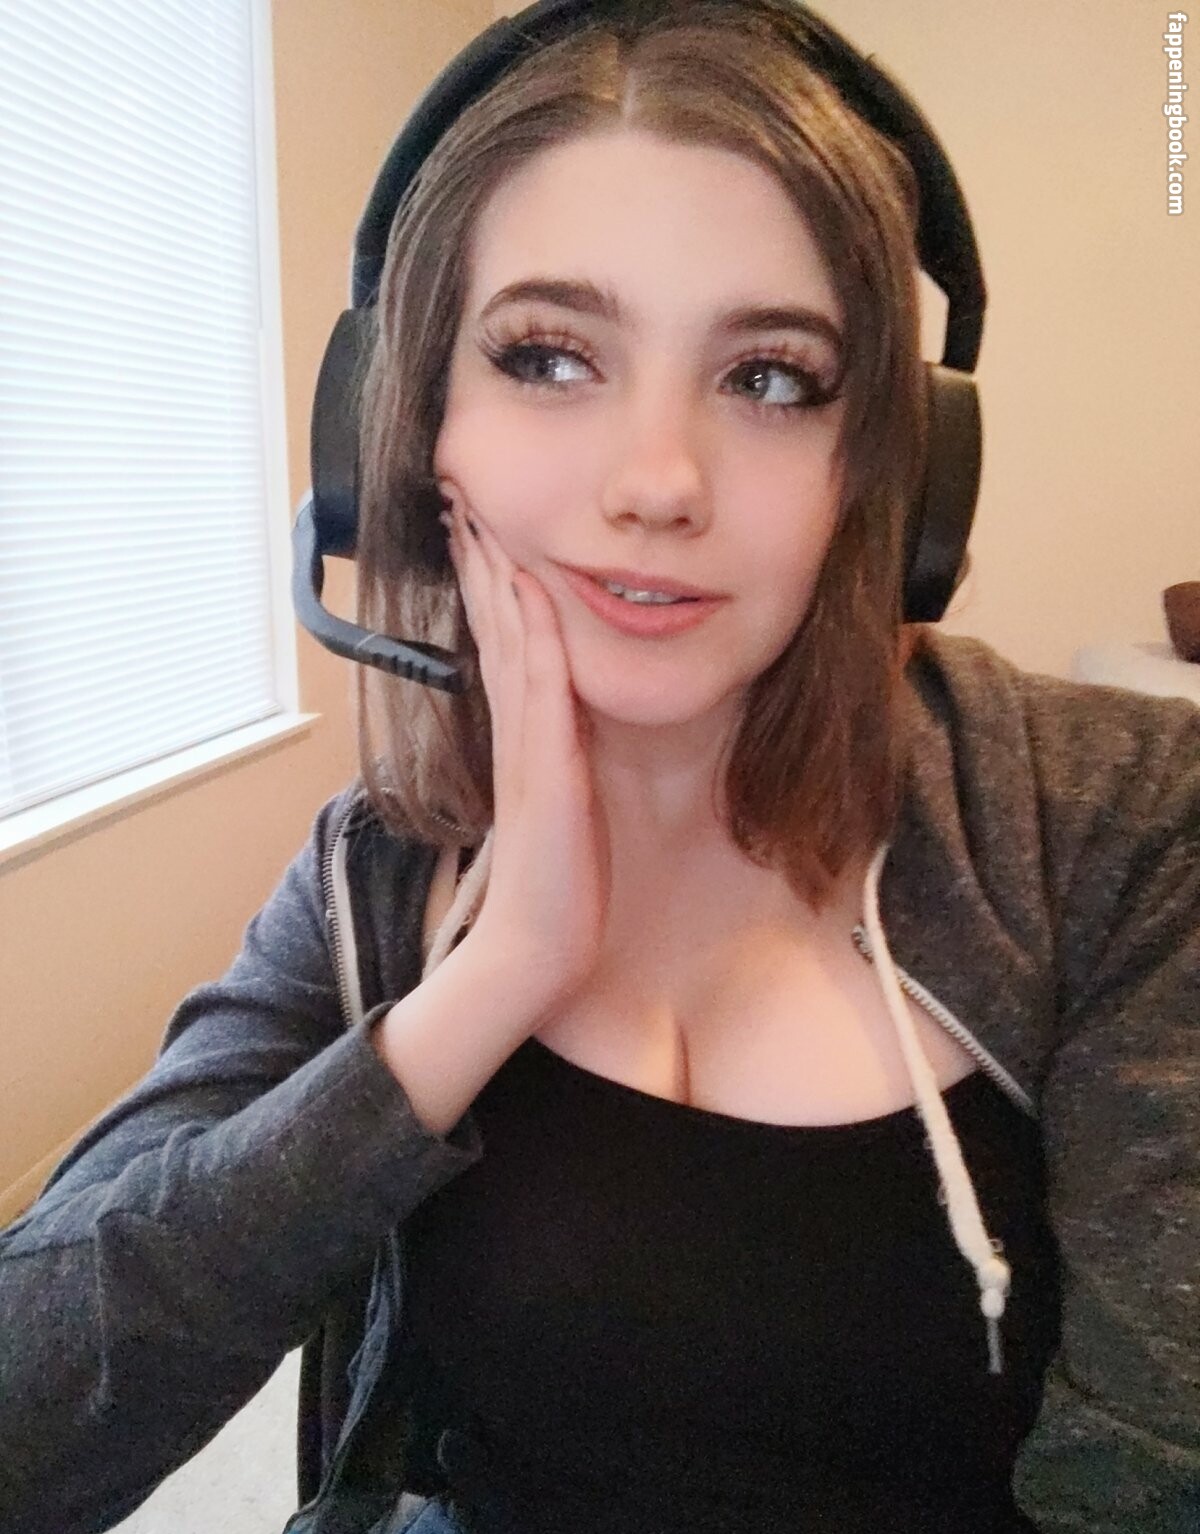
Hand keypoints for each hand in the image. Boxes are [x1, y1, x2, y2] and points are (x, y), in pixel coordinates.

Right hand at [438, 481, 611, 1007]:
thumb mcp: (554, 804)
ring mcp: (525, 746)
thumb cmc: (554, 884)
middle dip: (479, 558)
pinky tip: (529, 590)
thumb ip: (552, 758)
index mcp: (518, 734)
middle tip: (459, 494)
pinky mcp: (544, 769)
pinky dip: (533, 635)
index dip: (487, 581)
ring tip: (477, 517)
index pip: (498, 640)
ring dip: (495, 577)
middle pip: (492, 626)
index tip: (474, 526)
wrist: (535, 947)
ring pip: (507, 643)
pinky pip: (539, 688)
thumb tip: (559, 726)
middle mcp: (514, 730)